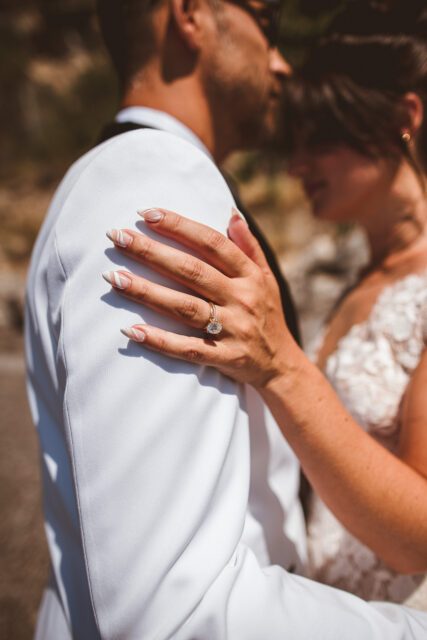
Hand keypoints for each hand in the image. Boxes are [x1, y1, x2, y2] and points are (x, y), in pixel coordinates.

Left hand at [103, 208, 296, 387]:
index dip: (179, 226)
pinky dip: (160, 341)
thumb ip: (248, 245)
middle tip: (116, 237)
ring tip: (114, 278)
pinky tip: (131, 330)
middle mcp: (241, 298)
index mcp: (249, 275)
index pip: (211, 243)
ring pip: (185, 308)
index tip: (147, 213)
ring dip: (148, 292)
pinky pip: (188, 349)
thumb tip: (231, 211)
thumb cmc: (267, 314)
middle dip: (152, 252)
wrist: (282, 364)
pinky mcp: (224, 357)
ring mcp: (232, 329)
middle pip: (191, 271)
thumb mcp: (266, 277)